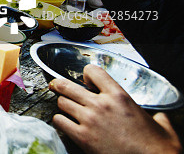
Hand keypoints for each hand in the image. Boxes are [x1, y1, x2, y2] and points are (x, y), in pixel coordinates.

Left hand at [49, 65, 181, 153]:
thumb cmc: (157, 147)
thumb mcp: (161, 124)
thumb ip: (155, 116)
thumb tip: (159, 118)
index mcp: (119, 96)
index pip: (93, 71)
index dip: (87, 74)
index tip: (86, 81)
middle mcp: (101, 105)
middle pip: (67, 85)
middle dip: (60, 85)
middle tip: (56, 86)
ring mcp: (89, 120)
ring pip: (61, 102)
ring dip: (62, 105)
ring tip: (66, 109)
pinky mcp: (82, 137)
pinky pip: (59, 122)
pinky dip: (60, 122)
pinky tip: (66, 124)